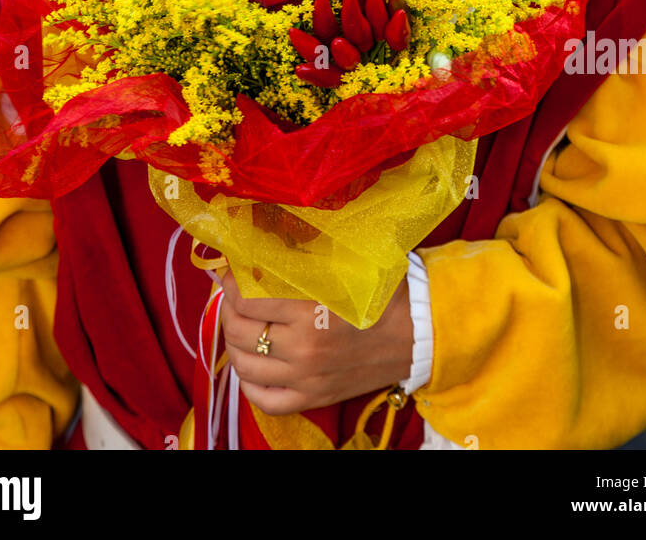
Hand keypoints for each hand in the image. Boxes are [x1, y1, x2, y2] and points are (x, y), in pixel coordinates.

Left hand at [219, 270, 413, 415]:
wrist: (417, 332)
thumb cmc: (381, 290)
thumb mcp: (343, 263)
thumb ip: (302, 254)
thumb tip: (258, 244)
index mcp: (310, 312)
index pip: (246, 300)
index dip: (231, 283)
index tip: (233, 272)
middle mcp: (303, 350)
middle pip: (240, 333)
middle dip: (228, 309)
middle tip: (234, 295)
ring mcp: (307, 379)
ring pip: (245, 368)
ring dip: (234, 343)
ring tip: (241, 326)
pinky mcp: (314, 398)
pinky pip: (265, 401)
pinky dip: (249, 385)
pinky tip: (252, 364)